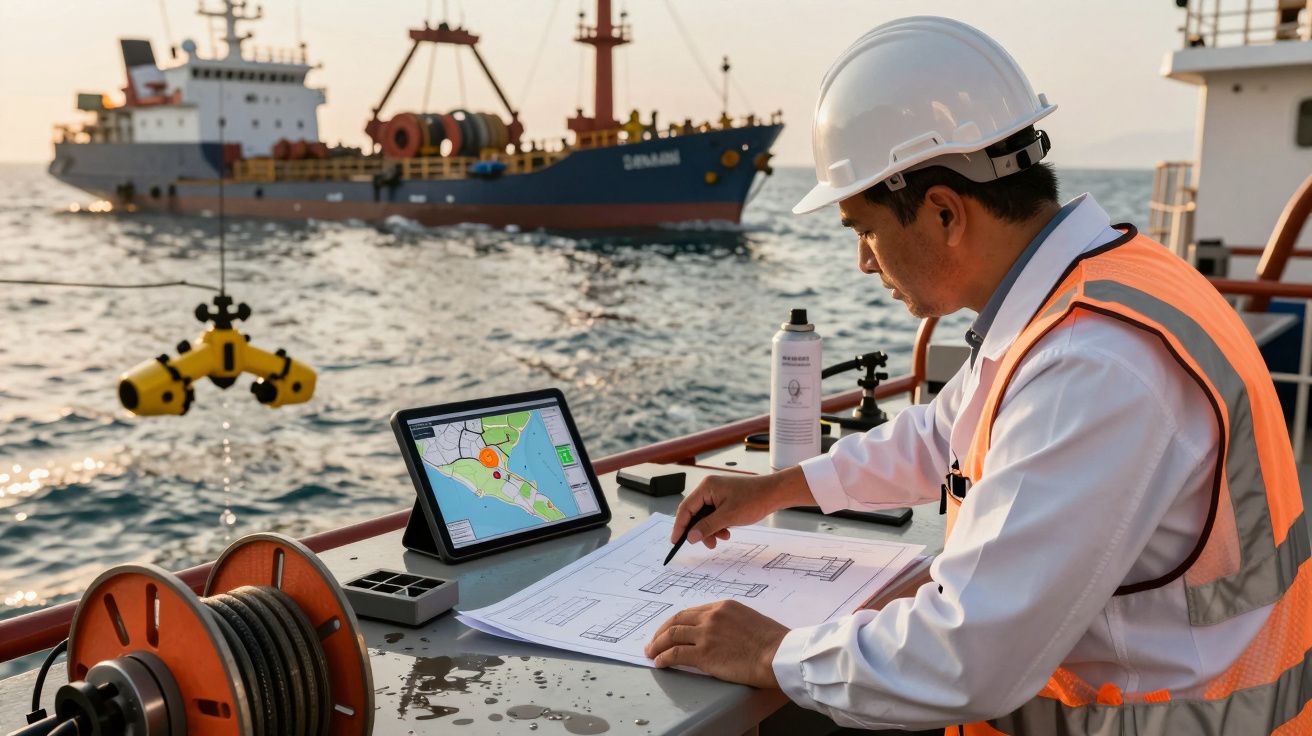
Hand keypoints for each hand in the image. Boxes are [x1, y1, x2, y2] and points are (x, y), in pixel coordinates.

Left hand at [644, 600, 787, 687]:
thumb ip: (730, 623)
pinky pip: (674, 654)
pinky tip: (660, 663)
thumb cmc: (772, 642)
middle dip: (661, 631)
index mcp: (723, 606)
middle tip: (654, 641)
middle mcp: (711, 617)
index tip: (670, 630)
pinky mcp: (704, 654)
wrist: (778, 654)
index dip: (677, 622)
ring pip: (671, 635)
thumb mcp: (749, 620)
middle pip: (677, 620)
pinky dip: (663, 658)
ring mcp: (706, 634)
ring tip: (651, 653)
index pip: (691, 612)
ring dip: (657, 644)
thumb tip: (720, 635)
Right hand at [671, 466, 813, 548]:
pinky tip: (726, 532)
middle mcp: (709, 489)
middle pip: (695, 513)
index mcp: (706, 488)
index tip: (676, 541)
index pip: (686, 508)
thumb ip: (707, 527)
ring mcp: (717, 494)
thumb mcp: (728, 517)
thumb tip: (690, 537)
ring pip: (705, 517)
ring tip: (721, 539)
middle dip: (699, 530)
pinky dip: (718, 526)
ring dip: (710, 530)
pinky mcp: (725, 500)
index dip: (680, 526)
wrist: (774, 494)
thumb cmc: (754, 499)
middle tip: (706, 543)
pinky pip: (714, 515)